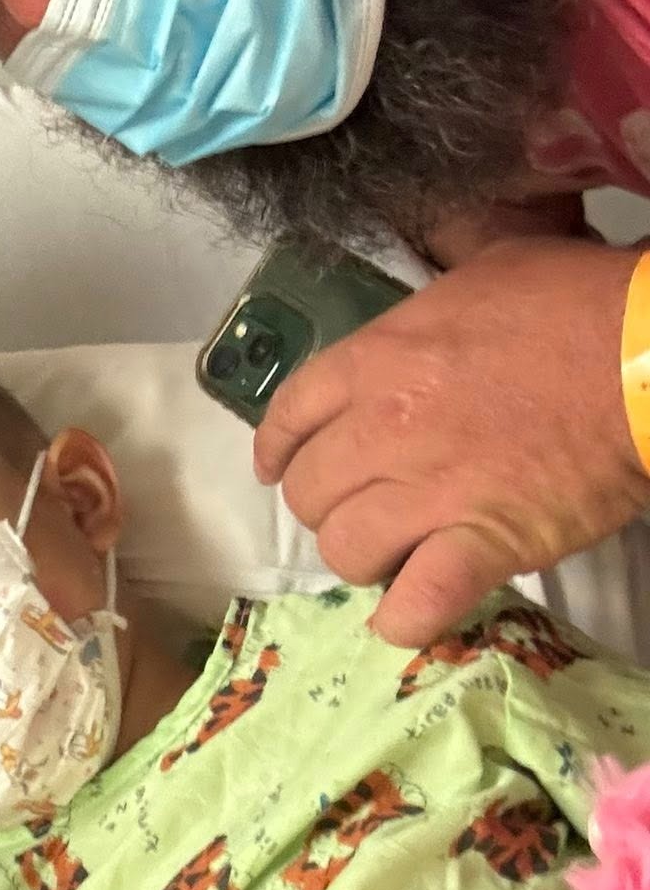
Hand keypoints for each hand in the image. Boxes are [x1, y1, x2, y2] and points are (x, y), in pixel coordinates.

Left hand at [254, 238, 649, 646]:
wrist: (648, 357)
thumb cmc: (575, 303)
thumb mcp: (484, 271)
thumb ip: (432, 307)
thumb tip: (427, 311)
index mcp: (377, 360)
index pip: (289, 414)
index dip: (277, 449)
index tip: (279, 467)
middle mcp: (384, 428)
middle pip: (310, 492)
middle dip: (328, 506)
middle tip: (364, 507)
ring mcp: (429, 491)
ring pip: (346, 549)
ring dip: (364, 557)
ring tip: (395, 552)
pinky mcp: (482, 545)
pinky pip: (416, 605)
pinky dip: (406, 618)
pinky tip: (409, 613)